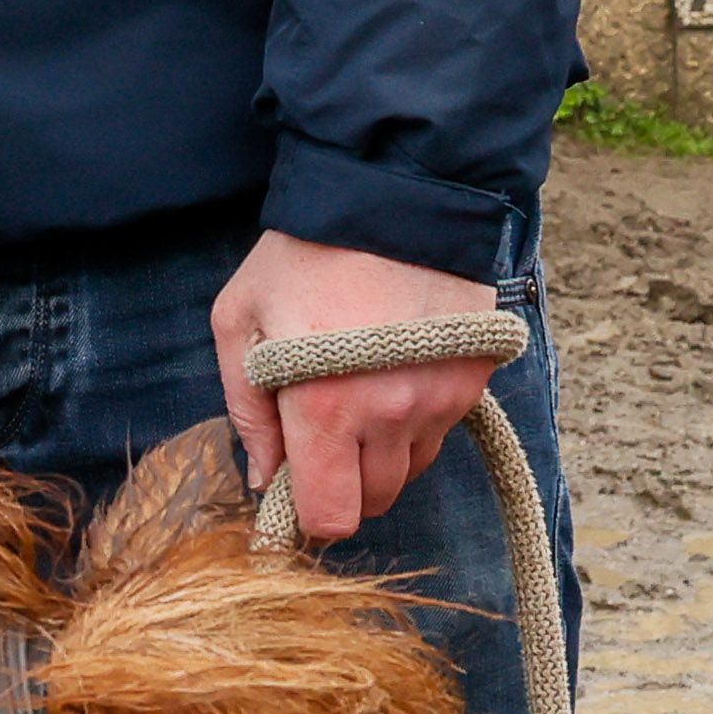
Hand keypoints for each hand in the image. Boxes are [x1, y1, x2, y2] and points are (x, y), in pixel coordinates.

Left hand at [212, 230, 505, 544]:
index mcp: (325, 407)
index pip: (331, 515)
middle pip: (374, 499)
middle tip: (319, 432)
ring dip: (381, 453)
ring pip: (410, 469)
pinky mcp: (472, 382)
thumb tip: (263, 480)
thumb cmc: (302, 258)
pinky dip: (414, 421)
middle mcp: (391, 414)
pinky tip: (390, 374)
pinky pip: (439, 432)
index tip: (293, 491)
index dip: (307, 514)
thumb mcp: (240, 321)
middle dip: (342, 482)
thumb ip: (246, 411)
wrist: (392, 198)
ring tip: (355, 393)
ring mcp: (440, 401)